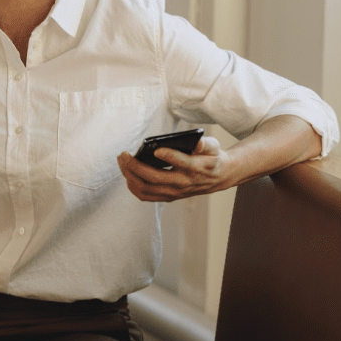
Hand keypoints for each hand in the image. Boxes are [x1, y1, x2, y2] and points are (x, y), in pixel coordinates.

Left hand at [117, 136, 235, 201]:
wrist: (218, 177)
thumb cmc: (211, 157)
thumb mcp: (214, 146)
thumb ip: (205, 144)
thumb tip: (197, 143)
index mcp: (196, 168)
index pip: (183, 163)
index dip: (170, 157)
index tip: (157, 150)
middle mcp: (184, 183)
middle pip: (156, 178)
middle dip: (135, 166)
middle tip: (124, 154)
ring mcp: (175, 192)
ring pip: (147, 189)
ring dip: (130, 176)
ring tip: (122, 161)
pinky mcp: (169, 197)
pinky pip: (146, 195)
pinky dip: (133, 186)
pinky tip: (127, 174)